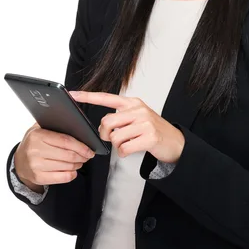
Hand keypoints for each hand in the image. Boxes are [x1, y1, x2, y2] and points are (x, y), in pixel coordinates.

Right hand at [14, 121, 95, 188]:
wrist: (19, 162)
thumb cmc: (33, 143)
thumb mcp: (39, 129)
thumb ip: (54, 125)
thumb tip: (76, 125)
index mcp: (37, 136)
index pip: (65, 141)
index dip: (81, 146)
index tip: (89, 149)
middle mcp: (35, 150)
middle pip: (68, 155)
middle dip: (82, 156)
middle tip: (87, 156)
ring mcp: (36, 165)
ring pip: (67, 167)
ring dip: (78, 165)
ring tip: (80, 161)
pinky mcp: (38, 177)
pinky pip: (62, 178)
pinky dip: (71, 175)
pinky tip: (73, 171)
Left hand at [69, 91, 184, 163]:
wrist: (175, 141)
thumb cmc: (152, 130)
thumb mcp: (138, 117)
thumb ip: (121, 116)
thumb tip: (103, 125)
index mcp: (133, 103)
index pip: (107, 97)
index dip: (88, 97)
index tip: (73, 95)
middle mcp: (138, 110)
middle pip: (107, 121)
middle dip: (105, 134)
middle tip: (112, 138)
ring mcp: (145, 123)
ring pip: (115, 136)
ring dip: (117, 145)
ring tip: (126, 144)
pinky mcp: (150, 137)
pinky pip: (125, 148)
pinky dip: (124, 153)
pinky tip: (131, 150)